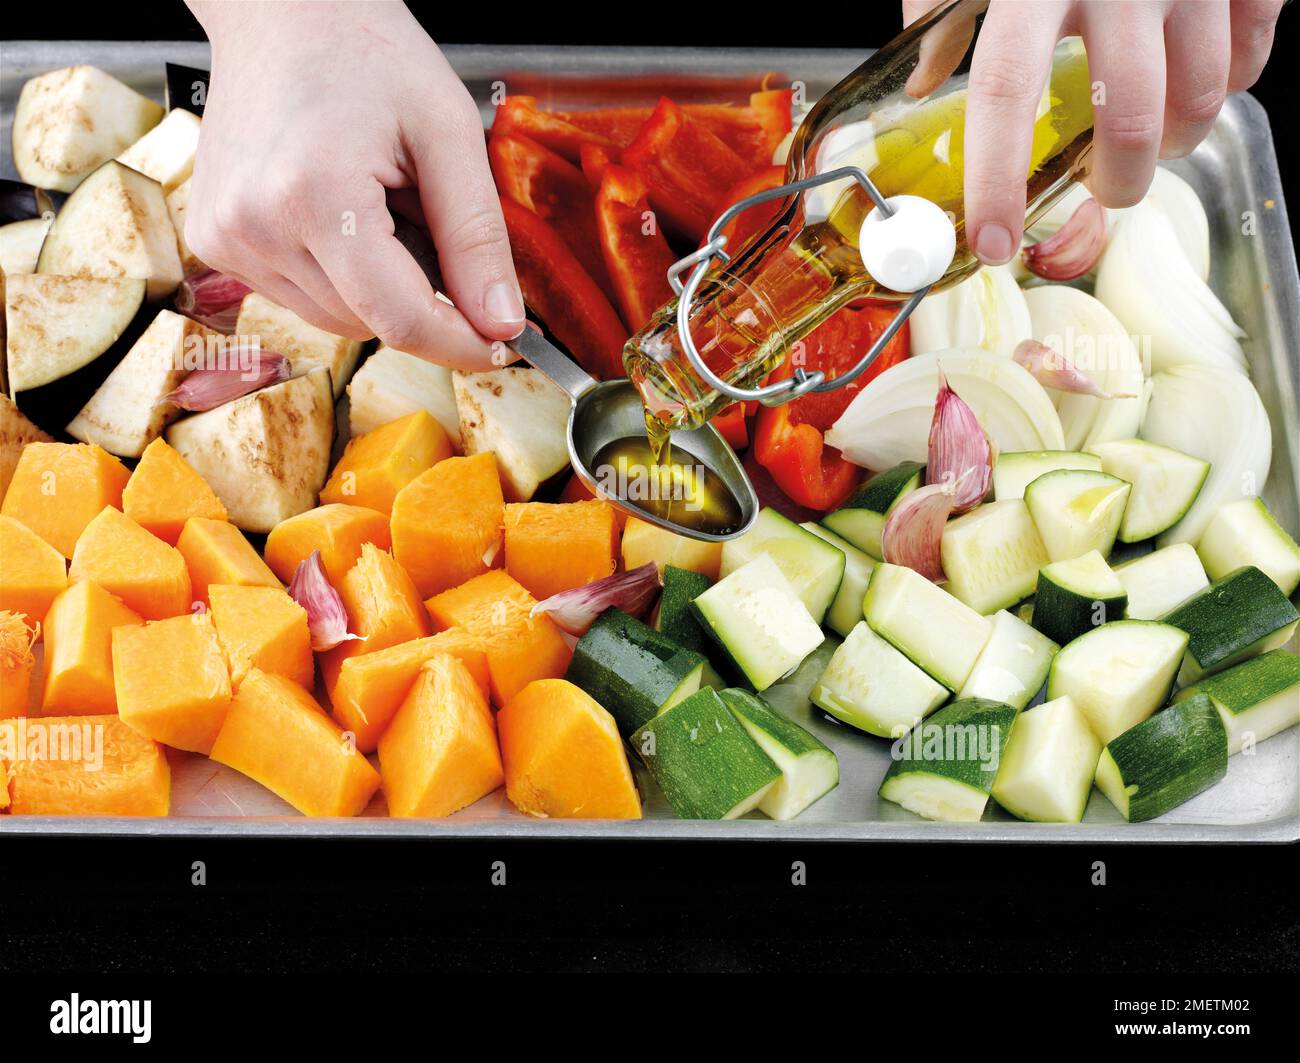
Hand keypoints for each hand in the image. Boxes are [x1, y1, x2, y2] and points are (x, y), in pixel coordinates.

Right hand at [186, 0, 522, 369]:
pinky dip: (343, 274)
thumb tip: (502, 325)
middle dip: (422, 296)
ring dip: (381, 285)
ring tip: (382, 203)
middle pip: (371, 323)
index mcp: (314, 196)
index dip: (463, 344)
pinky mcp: (217, 241)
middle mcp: (255, 227)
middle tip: (430, 219)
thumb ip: (477, 238)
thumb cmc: (366, 52)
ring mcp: (227, 238)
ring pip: (339, 318)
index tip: (503, 346)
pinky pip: (303, 296)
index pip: (401, 320)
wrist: (282, 11)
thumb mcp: (448, 133)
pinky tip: (345, 213)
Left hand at [904, 0, 1282, 264]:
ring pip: (1202, 99)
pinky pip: (1252, 57)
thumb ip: (944, 12)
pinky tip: (1200, 77)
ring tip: (1155, 138)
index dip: (998, 180)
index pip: (1005, 95)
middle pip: (1128, 121)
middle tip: (1106, 191)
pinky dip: (1228, 86)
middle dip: (1119, 183)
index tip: (991, 244)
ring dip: (1177, 142)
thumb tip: (919, 84)